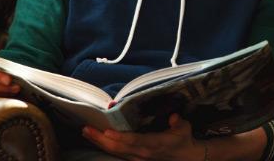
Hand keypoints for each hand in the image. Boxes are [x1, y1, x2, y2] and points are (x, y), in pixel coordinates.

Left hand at [82, 114, 204, 160]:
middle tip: (87, 128)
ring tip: (87, 132)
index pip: (134, 142)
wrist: (186, 157)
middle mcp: (143, 154)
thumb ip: (178, 122)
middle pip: (118, 148)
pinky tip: (98, 140)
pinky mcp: (135, 159)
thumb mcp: (184, 128)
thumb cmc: (183, 139)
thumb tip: (173, 117)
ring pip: (115, 152)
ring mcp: (138, 158)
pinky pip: (118, 154)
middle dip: (101, 139)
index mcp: (154, 144)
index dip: (120, 137)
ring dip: (100, 143)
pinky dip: (106, 146)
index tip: (107, 131)